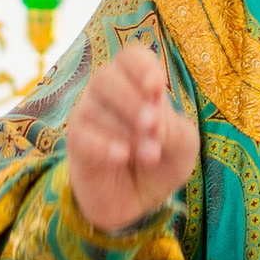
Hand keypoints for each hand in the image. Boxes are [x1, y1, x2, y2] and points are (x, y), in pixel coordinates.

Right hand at [65, 41, 197, 235]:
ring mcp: (87, 116)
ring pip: (95, 108)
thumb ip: (174, 129)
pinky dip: (103, 144)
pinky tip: (122, 155)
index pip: (131, 58)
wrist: (140, 201)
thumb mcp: (183, 147)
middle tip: (152, 125)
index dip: (142, 68)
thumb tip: (153, 121)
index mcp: (136, 84)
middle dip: (132, 100)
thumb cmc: (162, 161)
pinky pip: (80, 135)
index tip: (156, 86)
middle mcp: (107, 93)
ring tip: (150, 155)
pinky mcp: (76, 143)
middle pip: (106, 77)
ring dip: (126, 131)